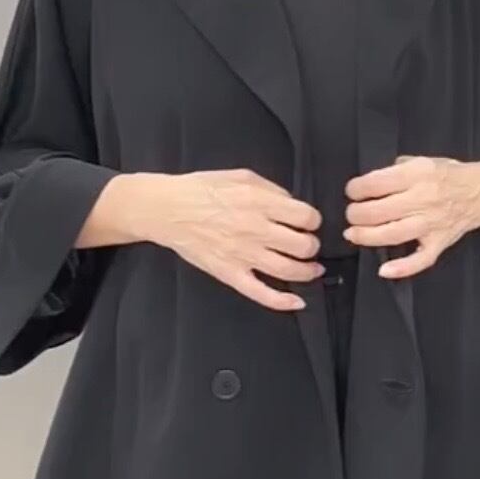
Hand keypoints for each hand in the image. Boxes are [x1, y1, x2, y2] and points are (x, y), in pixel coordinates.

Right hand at [122, 168, 323, 310]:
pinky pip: (261, 293)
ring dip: (308, 271)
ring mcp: (243, 255)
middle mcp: (255, 230)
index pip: (306, 217)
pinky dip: (284, 302)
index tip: (309, 222)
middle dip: (312, 245)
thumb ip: (272, 190)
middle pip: (303, 245)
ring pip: (290, 271)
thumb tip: (294, 205)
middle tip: (307, 244)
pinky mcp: (230, 274)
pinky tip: (298, 302)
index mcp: (259, 203)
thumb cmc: (202, 189)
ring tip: (312, 268)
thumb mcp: (242, 176)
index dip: (313, 220)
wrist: (166, 210)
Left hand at [343, 156, 479, 278]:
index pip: (376, 183)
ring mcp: (431, 224)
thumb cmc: (449, 176)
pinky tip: (384, 270)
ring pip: (392, 235)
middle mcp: (424, 199)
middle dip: (356, 214)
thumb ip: (396, 169)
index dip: (356, 189)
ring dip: (366, 236)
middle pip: (378, 211)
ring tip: (353, 234)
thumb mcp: (423, 160)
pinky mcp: (439, 243)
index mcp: (418, 174)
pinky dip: (402, 268)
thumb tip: (371, 181)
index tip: (352, 192)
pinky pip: (420, 260)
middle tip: (352, 214)